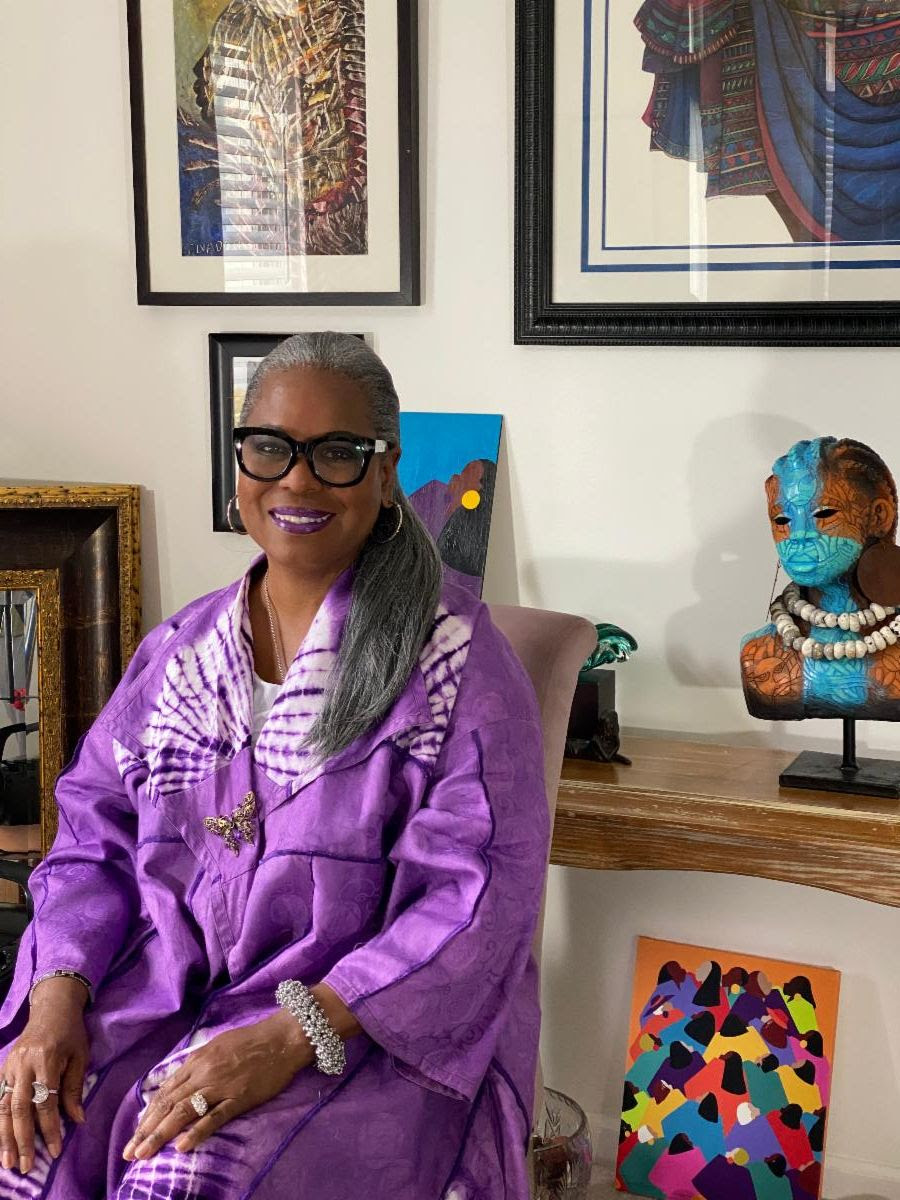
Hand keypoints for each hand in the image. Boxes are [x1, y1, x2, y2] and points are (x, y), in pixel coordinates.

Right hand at [0, 980, 89, 1174]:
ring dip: (4, 1136)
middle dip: (22, 1140)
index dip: (50, 1129)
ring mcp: (10, 1066)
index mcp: (46, 1060)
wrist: (52, 1007)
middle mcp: (24, 1065)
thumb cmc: (71, 1032)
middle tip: (25, 1166)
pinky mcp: (4, 1067)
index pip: (46, 1103)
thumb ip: (74, 1088)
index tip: (55, 1151)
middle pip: (19, 1109)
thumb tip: (77, 1121)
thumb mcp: (80, 1056)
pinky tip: (0, 1138)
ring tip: (8, 1161)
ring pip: (2, 1106)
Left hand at [122, 1012, 313, 1160]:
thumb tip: (180, 1082)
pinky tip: (182, 1147)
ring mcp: (221, 1086)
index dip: (148, 1115)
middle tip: (128, 1153)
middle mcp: (203, 1073)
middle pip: (169, 1104)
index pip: (166, 1092)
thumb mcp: (218, 1045)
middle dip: (146, 1130)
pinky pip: (215, 1116)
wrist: (282, 1038)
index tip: (136, 1134)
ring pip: (184, 1112)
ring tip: (143, 1155)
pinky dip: (197, 1132)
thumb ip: (198, 1064)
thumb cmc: (252, 1040)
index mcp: (197, 1060)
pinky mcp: (239, 1097)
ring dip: (160, 1135)